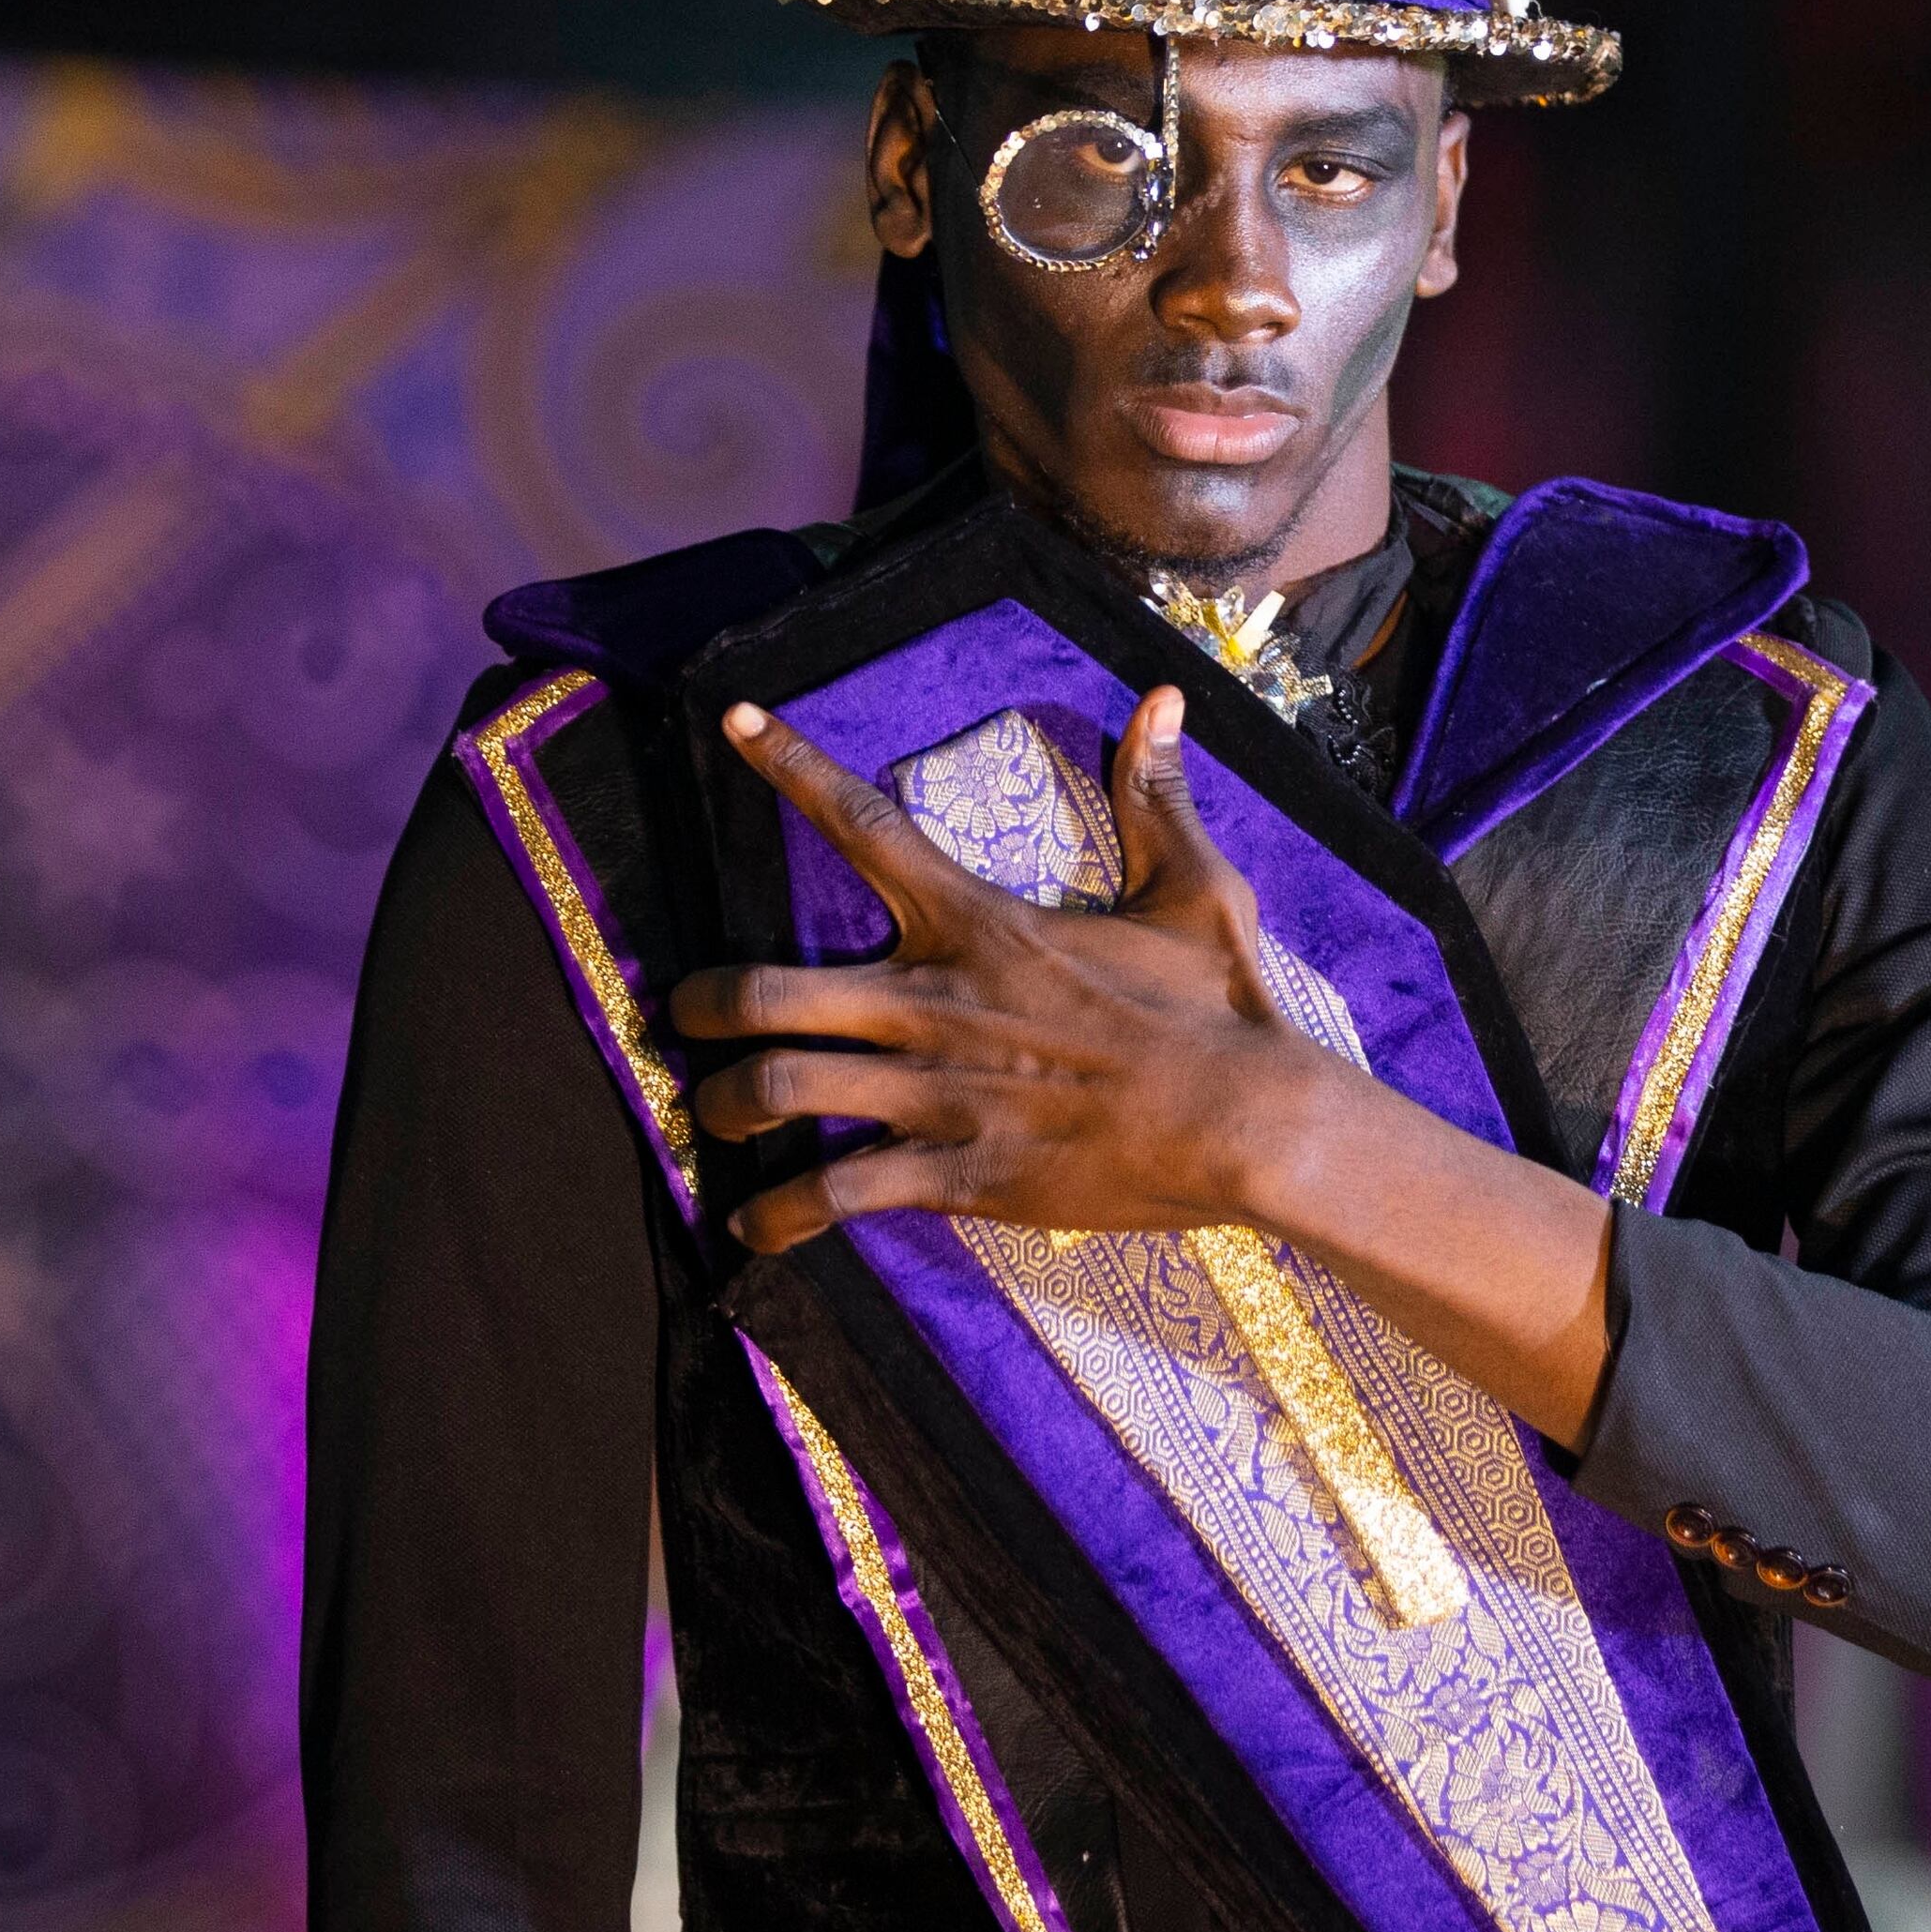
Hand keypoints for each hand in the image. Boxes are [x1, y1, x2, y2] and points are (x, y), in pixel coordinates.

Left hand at [671, 686, 1341, 1255]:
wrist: (1244, 1121)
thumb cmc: (1221, 1006)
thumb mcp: (1193, 888)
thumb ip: (1155, 798)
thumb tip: (1160, 701)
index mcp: (981, 924)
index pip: (866, 827)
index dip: (793, 767)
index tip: (734, 724)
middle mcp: (935, 1003)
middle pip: (769, 988)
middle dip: (705, 1003)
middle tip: (686, 1014)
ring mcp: (935, 1093)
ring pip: (781, 1088)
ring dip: (727, 1105)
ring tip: (714, 1116)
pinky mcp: (954, 1172)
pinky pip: (835, 1196)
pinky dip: (780, 1216)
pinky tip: (753, 1230)